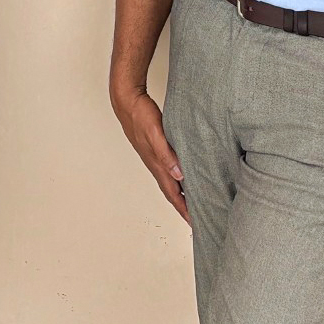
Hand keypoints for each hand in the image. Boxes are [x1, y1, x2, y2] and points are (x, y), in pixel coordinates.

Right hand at [111, 88, 187, 223]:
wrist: (127, 101)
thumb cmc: (140, 115)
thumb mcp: (155, 134)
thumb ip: (166, 154)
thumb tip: (179, 175)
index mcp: (156, 164)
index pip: (172, 193)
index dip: (183, 208)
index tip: (193, 222)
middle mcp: (155, 164)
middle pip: (171, 192)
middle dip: (183, 207)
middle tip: (196, 219)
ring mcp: (154, 158)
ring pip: (170, 182)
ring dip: (180, 195)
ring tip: (192, 203)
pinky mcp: (156, 150)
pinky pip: (168, 171)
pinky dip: (177, 180)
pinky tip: (183, 177)